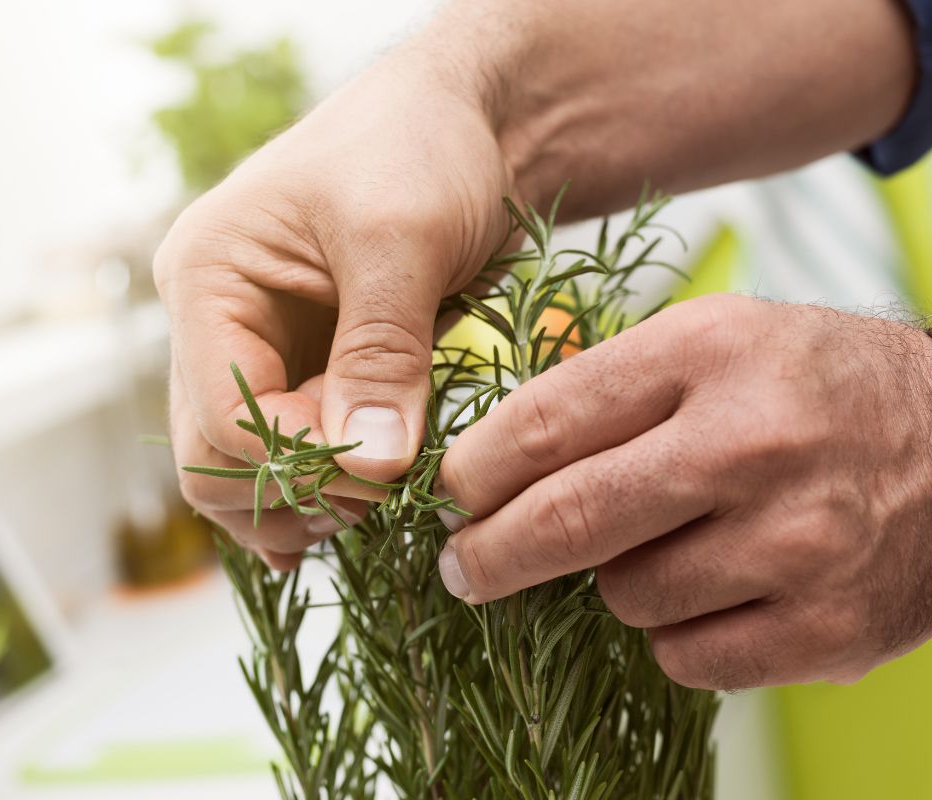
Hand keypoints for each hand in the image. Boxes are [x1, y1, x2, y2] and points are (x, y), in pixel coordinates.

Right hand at [154, 49, 515, 567]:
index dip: (302, 463)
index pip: (222, 417)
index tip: (388, 473)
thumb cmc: (421, 145)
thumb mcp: (402, 237)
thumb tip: (373, 466)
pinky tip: (356, 518)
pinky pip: (287, 454)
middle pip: (211, 458)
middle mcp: (213, 323)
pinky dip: (317, 492)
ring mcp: (255, 351)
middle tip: (380, 499)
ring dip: (304, 503)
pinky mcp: (302, 370)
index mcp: (206, 279)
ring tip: (380, 504)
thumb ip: (382, 351)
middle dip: (292, 493)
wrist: (466, 120)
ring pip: (242, 470)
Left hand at [437, 294, 931, 688]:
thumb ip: (605, 389)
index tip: (449, 497)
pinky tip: (713, 589)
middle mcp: (754, 442)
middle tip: (463, 565)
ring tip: (666, 544)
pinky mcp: (829, 626)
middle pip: (569, 520)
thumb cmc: (816, 389)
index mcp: (710, 352)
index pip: (547, 423)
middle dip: (490, 553)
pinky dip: (676, 632)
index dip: (474, 471)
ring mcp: (798, 542)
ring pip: (626, 596)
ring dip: (616, 581)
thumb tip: (486, 463)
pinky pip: (686, 657)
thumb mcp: (715, 341)